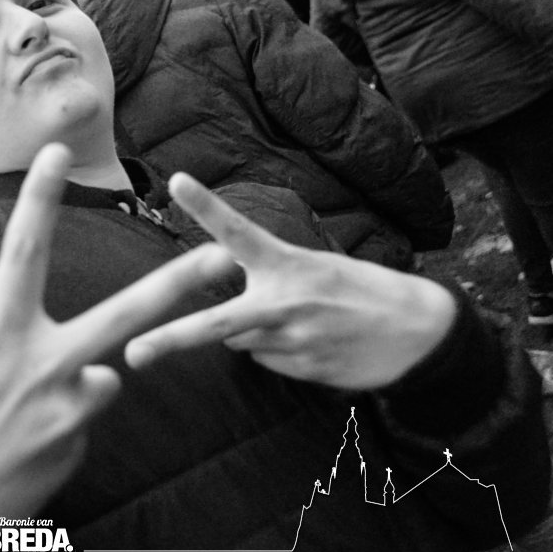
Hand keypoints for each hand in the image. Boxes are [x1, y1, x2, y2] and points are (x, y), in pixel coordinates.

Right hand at [0, 146, 235, 538]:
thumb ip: (32, 356)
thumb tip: (95, 373)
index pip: (23, 252)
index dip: (40, 199)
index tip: (57, 152)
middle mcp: (35, 364)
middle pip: (120, 314)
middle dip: (175, 284)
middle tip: (221, 255)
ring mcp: (59, 408)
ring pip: (105, 381)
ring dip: (77, 395)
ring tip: (24, 422)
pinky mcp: (71, 446)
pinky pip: (83, 424)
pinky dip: (63, 432)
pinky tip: (26, 452)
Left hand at [125, 173, 456, 389]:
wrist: (420, 332)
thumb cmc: (361, 291)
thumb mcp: (318, 267)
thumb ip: (270, 280)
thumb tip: (229, 318)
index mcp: (288, 264)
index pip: (238, 231)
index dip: (206, 206)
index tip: (177, 180)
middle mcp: (285, 303)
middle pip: (216, 324)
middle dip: (172, 340)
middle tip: (132, 355)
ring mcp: (294, 342)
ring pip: (241, 343)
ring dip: (254, 335)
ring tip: (301, 322)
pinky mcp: (304, 371)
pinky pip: (267, 363)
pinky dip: (278, 355)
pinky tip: (314, 344)